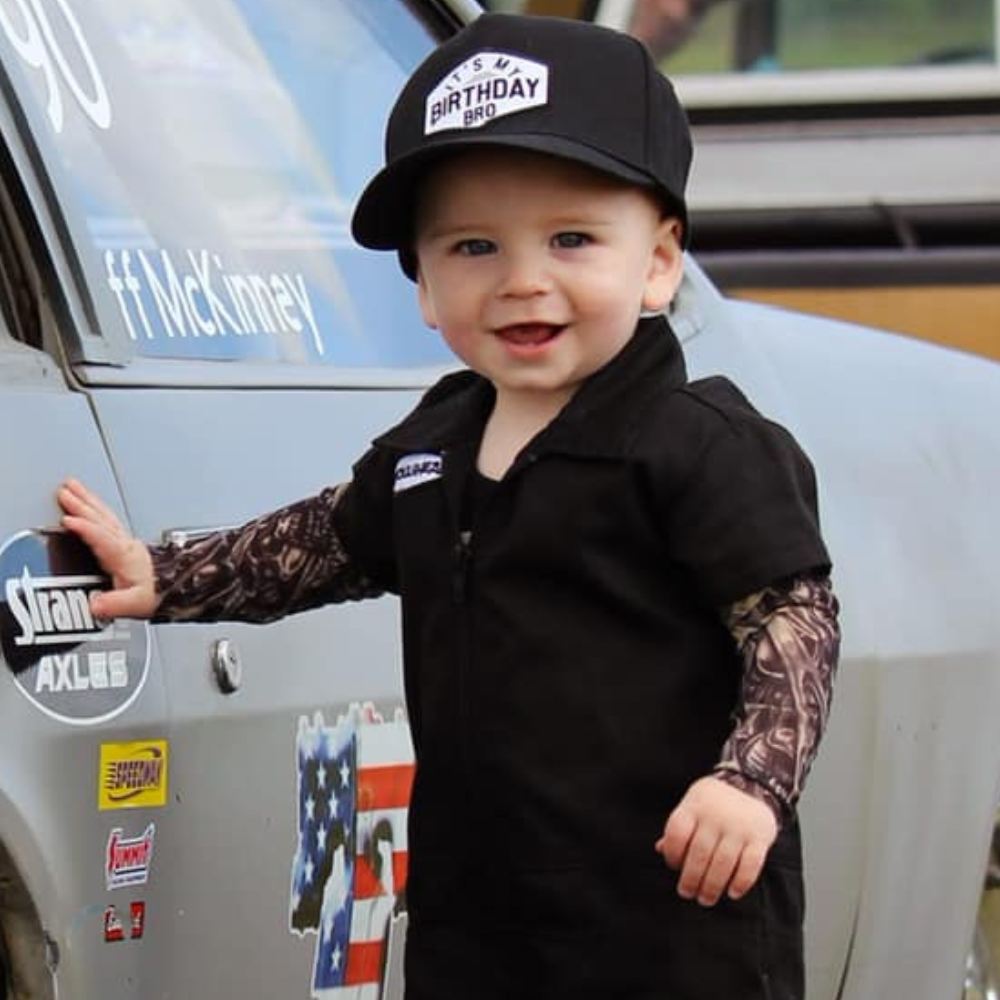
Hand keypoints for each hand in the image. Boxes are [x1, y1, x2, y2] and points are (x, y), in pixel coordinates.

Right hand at [57, 478, 157, 619]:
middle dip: (82, 504)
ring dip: (88, 500)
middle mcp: (126, 544)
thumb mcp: (137, 603)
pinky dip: (96, 507)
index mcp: (125, 556)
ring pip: (105, 515)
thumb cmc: (159, 594)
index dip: (85, 529)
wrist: (181, 587)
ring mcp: (127, 541)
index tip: (67, 520)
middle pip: (102, 519)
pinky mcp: (127, 543)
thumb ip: (115, 603)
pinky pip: (109, 519)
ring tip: (74, 486)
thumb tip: (96, 605)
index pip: (102, 537)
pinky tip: (91, 503)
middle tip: (64, 490)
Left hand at [655, 775, 777, 905]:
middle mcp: (716, 815)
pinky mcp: (759, 837)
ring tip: (705, 899)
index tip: (674, 867)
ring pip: (723, 863)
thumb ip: (679, 828)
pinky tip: (732, 892)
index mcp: (694, 806)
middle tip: (688, 893)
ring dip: (712, 886)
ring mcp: (738, 826)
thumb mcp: (692, 807)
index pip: (677, 834)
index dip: (672, 855)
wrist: (751, 785)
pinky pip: (750, 865)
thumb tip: (661, 849)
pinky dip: (740, 883)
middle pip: (699, 854)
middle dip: (691, 880)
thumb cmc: (713, 803)